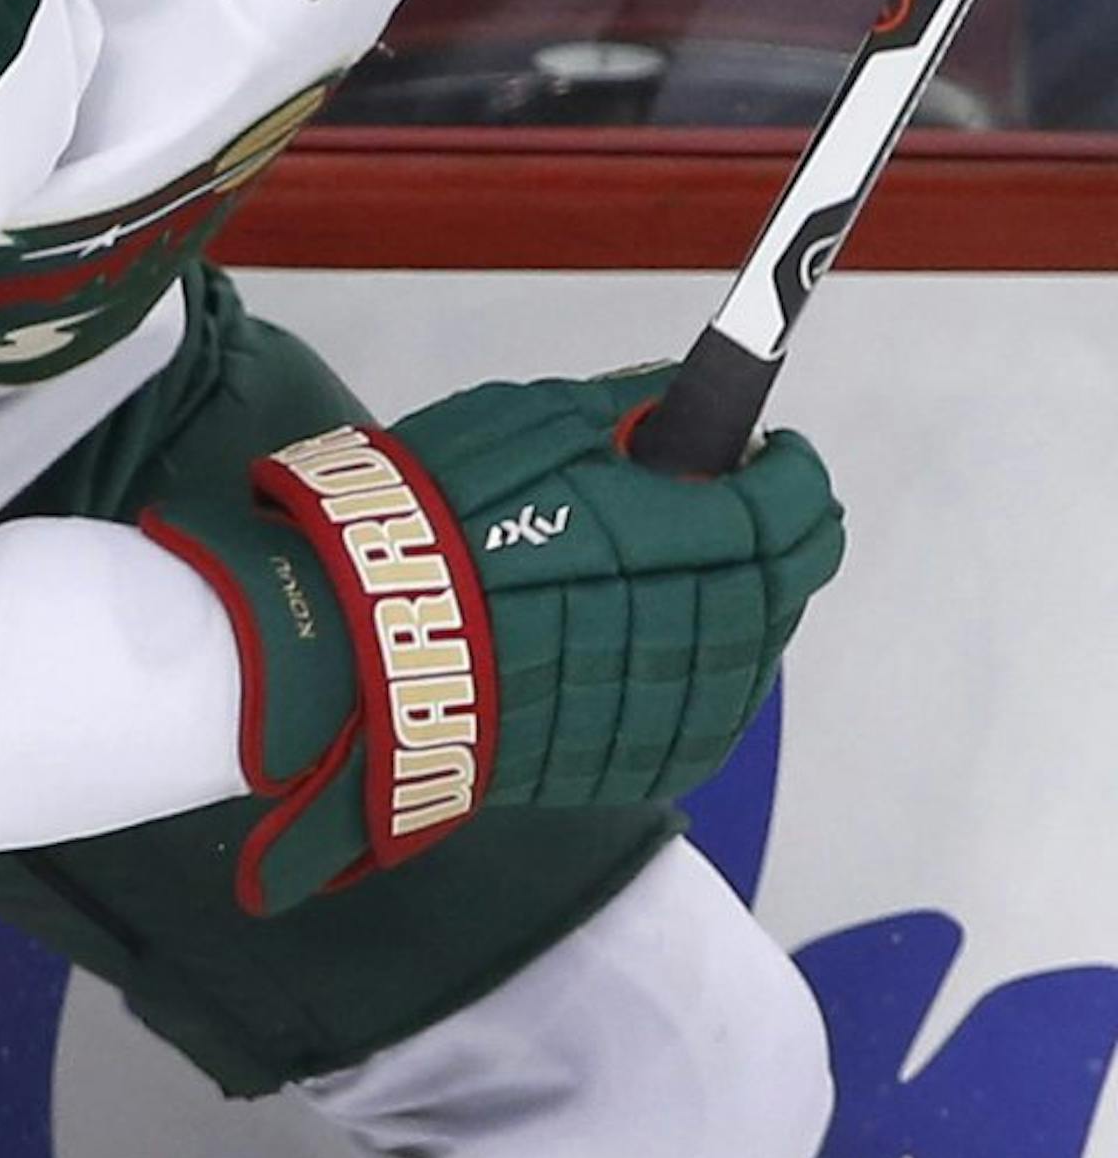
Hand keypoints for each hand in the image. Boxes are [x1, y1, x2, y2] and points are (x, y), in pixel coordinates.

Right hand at [147, 371, 841, 914]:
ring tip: (683, 571)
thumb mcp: (538, 425)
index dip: (787, 463)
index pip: (794, 499)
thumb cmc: (439, 525)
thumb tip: (685, 397)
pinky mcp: (643, 761)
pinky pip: (709, 707)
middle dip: (775, 530)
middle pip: (791, 575)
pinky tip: (660, 635)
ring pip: (759, 647)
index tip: (767, 447)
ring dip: (744, 601)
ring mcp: (675, 704)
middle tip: (731, 500)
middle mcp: (704, 628)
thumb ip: (632, 409)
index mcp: (692, 537)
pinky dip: (704, 665)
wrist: (363, 651)